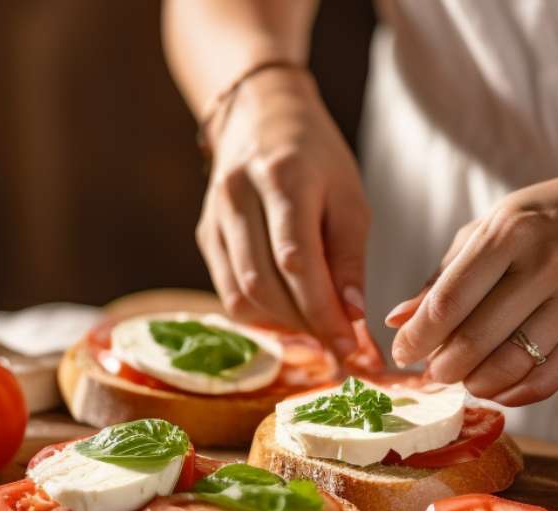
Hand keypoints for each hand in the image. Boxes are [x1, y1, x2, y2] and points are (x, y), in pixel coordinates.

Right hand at [196, 68, 370, 357]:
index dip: (323, 312)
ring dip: (285, 324)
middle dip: (307, 324)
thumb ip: (350, 257)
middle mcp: (237, 197)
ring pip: (242, 295)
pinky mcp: (205, 235)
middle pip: (265, 284)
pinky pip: (229, 292)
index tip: (351, 347)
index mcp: (282, 178)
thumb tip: (352, 317)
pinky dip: (262, 314)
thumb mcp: (349, 196)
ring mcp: (214, 218)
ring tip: (319, 327)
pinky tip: (290, 313)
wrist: (260, 115)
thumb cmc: (316, 156)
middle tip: (341, 344)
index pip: (296, 261)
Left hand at [387, 165, 557, 405]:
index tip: (403, 353)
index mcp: (510, 232)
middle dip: (444, 367)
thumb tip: (398, 321)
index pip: (450, 300)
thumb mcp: (490, 229)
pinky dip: (514, 393)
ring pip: (513, 365)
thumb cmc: (546, 219)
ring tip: (465, 379)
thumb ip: (443, 277)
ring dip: (477, 383)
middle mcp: (549, 263)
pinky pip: (549, 379)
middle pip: (478, 339)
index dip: (419, 337)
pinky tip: (498, 387)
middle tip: (433, 373)